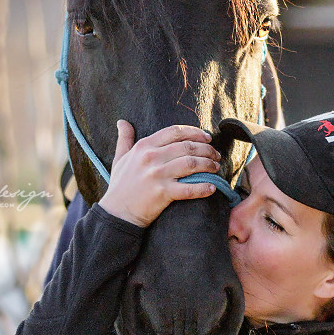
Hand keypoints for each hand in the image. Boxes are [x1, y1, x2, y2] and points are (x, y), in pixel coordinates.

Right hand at [99, 120, 220, 226]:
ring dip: (208, 165)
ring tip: (216, 167)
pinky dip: (203, 188)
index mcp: (143, 146)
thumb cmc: (120, 185)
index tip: (207, 137)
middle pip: (187, 147)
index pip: (175, 132)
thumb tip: (122, 122)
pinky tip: (212, 187)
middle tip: (215, 155)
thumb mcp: (119, 158)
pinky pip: (189, 189)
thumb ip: (124, 139)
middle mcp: (151, 158)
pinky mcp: (163, 193)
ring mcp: (157, 175)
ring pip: (191, 164)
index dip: (195, 132)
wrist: (117, 213)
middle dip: (206, 149)